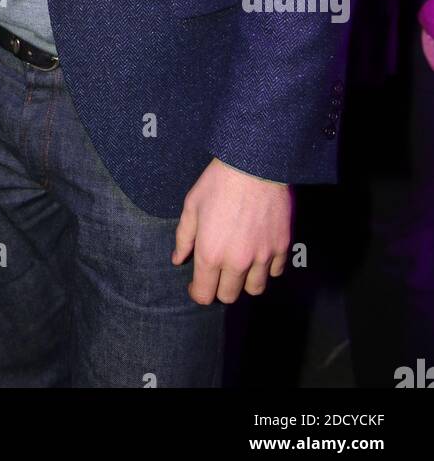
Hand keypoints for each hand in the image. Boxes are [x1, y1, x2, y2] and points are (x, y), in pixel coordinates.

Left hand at [172, 157, 292, 303]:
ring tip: (240, 264)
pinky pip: (275, 272)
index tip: (197, 285)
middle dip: (220, 288)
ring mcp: (262, 256)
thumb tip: (177, 260)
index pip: (204, 294)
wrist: (255, 163)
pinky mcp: (282, 247)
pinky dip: (267, 267)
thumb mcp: (192, 206)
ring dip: (245, 281)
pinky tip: (259, 252)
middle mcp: (237, 261)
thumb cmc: (219, 182)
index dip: (198, 292)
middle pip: (229, 296)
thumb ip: (184, 238)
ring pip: (255, 289)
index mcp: (210, 253)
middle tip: (218, 271)